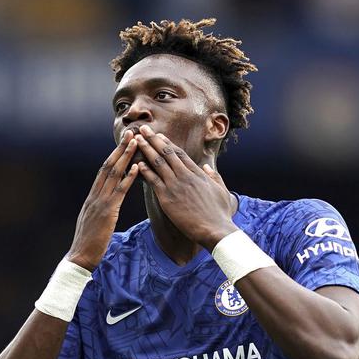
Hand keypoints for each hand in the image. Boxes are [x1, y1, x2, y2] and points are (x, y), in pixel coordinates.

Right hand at [67, 132, 140, 269]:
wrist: (80, 258)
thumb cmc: (89, 244)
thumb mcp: (94, 222)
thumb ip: (101, 210)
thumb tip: (109, 204)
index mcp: (92, 197)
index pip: (104, 171)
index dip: (114, 155)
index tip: (124, 142)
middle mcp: (94, 196)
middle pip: (108, 166)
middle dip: (120, 149)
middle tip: (131, 132)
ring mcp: (99, 203)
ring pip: (113, 174)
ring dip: (126, 157)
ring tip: (136, 142)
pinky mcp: (107, 213)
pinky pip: (119, 192)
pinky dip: (128, 178)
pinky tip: (137, 168)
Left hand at [134, 125, 236, 249]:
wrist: (216, 230)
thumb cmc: (220, 214)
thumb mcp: (222, 191)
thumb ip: (214, 177)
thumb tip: (207, 166)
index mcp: (198, 174)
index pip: (180, 154)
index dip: (167, 143)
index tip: (159, 136)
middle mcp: (185, 176)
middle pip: (167, 153)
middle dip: (153, 139)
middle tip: (143, 129)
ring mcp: (176, 186)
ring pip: (158, 163)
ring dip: (146, 149)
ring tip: (137, 140)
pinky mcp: (167, 198)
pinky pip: (153, 180)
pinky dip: (145, 170)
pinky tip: (137, 163)